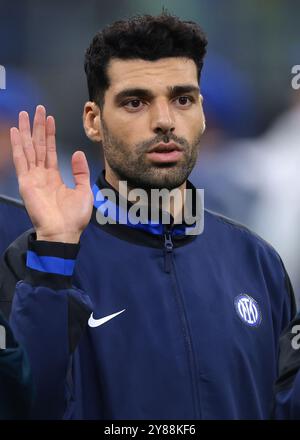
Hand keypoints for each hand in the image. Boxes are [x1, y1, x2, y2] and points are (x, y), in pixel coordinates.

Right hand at [10, 105, 93, 242]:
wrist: (64, 232)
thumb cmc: (74, 217)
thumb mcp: (83, 190)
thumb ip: (80, 171)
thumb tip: (78, 153)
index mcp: (54, 177)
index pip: (50, 150)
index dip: (50, 134)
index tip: (50, 119)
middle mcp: (42, 175)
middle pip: (38, 145)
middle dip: (38, 127)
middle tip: (37, 109)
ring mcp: (32, 178)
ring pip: (29, 149)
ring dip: (27, 131)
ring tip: (25, 114)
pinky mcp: (26, 182)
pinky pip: (21, 160)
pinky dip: (18, 145)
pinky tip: (16, 132)